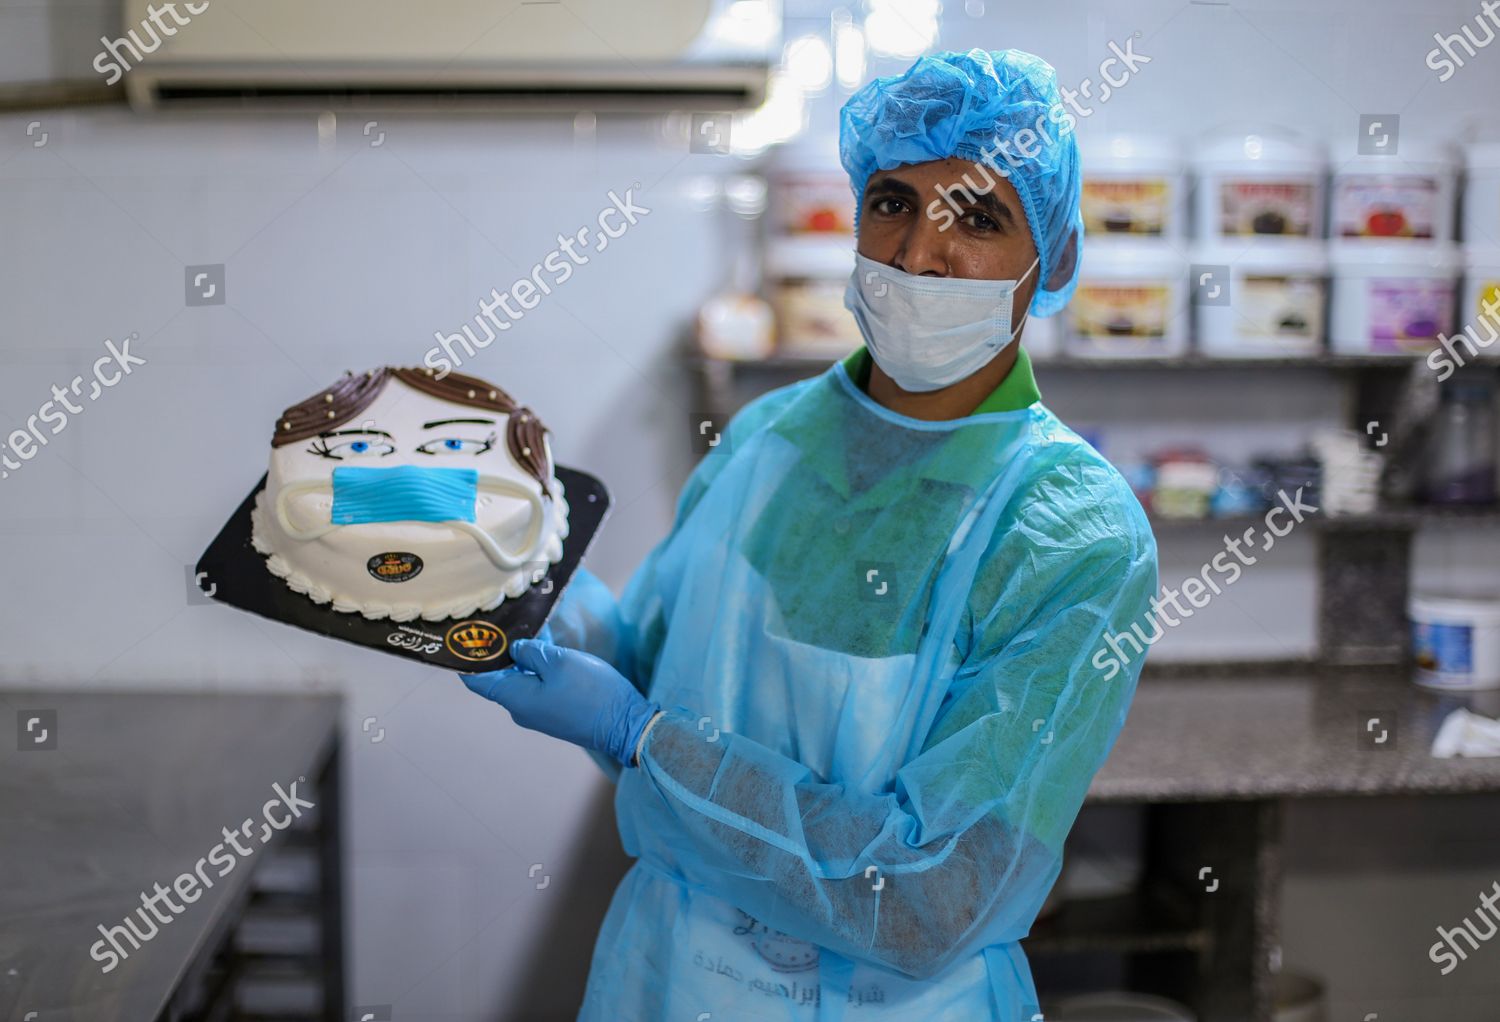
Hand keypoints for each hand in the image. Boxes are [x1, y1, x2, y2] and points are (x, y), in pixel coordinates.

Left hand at [461, 638, 659, 766]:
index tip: (468, 635)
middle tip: (504, 621)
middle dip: (500, 650)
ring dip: (523, 657)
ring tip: (528, 628)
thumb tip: (515, 649)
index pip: (477, 679)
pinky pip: (537, 686)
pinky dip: (537, 667)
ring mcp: (539, 712)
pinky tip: (547, 648)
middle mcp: (521, 709)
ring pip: (521, 679)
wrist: (625, 724)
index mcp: (515, 698)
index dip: (470, 657)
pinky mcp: (555, 711)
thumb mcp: (558, 662)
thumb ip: (531, 652)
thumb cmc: (591, 692)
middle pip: (499, 677)